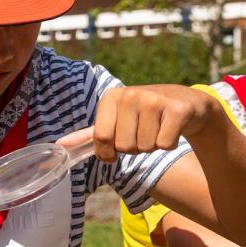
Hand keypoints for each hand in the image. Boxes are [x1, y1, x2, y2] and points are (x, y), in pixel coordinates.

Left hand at [89, 85, 219, 162]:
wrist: (187, 104)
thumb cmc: (145, 115)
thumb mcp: (116, 120)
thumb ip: (89, 135)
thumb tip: (60, 146)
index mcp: (111, 97)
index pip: (101, 138)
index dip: (108, 151)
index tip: (115, 148)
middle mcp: (131, 95)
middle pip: (123, 145)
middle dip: (134, 147)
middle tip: (144, 131)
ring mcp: (155, 100)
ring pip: (145, 147)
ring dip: (152, 145)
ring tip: (158, 128)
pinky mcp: (178, 110)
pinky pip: (164, 145)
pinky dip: (169, 144)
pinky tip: (172, 128)